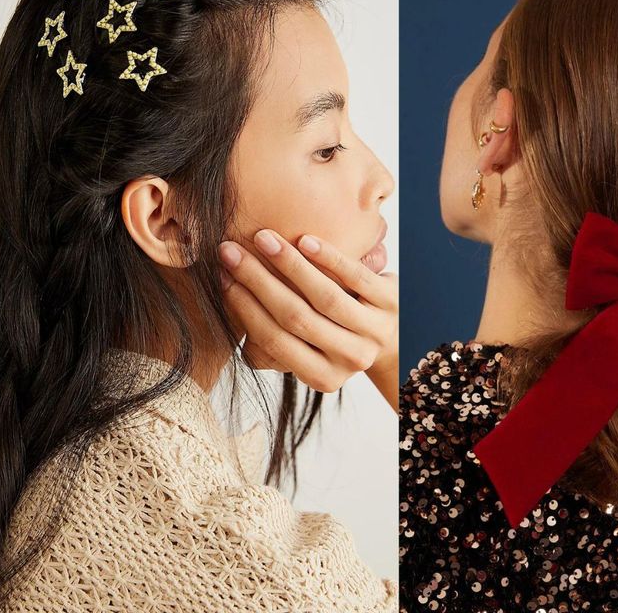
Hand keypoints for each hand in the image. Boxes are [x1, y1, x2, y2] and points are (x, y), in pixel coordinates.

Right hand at [219, 229, 398, 409]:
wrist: (396, 335)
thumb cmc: (334, 338)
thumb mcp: (307, 353)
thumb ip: (270, 346)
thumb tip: (228, 310)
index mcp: (323, 377)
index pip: (273, 341)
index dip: (244, 308)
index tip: (221, 277)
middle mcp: (350, 359)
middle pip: (295, 317)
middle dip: (257, 281)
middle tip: (230, 252)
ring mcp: (375, 331)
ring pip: (324, 297)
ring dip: (289, 265)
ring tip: (262, 239)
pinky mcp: (392, 301)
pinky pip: (355, 277)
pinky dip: (328, 258)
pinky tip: (304, 240)